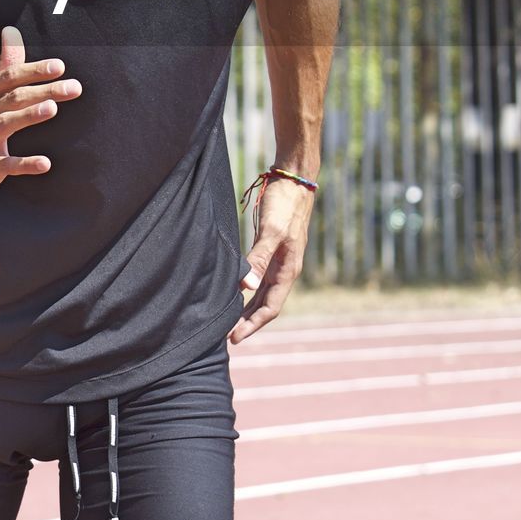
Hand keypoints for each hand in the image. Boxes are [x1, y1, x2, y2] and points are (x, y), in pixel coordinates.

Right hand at [0, 26, 80, 200]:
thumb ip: (3, 64)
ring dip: (29, 116)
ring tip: (52, 109)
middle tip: (74, 87)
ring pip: (6, 125)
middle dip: (44, 91)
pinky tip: (46, 164)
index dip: (34, 70)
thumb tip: (11, 30)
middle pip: (13, 98)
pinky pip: (7, 165)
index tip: (59, 66)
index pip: (9, 77)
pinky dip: (25, 164)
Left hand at [229, 176, 313, 344]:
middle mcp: (285, 270)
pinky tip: (236, 294)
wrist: (294, 180)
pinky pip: (260, 279)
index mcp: (288, 270)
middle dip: (248, 322)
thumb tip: (247, 286)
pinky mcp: (271, 251)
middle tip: (226, 337)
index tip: (234, 338)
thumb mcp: (271, 231)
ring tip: (229, 323)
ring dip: (247, 309)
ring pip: (262, 294)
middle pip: (266, 305)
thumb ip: (260, 258)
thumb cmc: (284, 204)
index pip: (270, 307)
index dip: (252, 325)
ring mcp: (279, 261)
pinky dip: (248, 291)